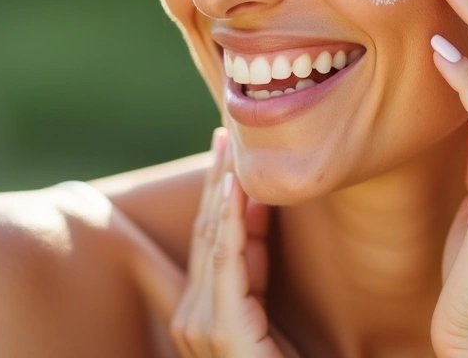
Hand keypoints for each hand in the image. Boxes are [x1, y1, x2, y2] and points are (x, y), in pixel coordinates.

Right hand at [128, 128, 299, 357]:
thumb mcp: (272, 313)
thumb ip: (258, 272)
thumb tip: (259, 216)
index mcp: (209, 315)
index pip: (212, 243)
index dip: (219, 197)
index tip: (227, 156)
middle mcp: (194, 320)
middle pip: (206, 235)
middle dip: (214, 183)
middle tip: (222, 135)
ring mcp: (201, 328)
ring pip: (212, 241)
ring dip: (219, 190)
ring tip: (227, 148)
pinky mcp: (221, 331)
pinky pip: (225, 262)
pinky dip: (228, 220)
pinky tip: (235, 187)